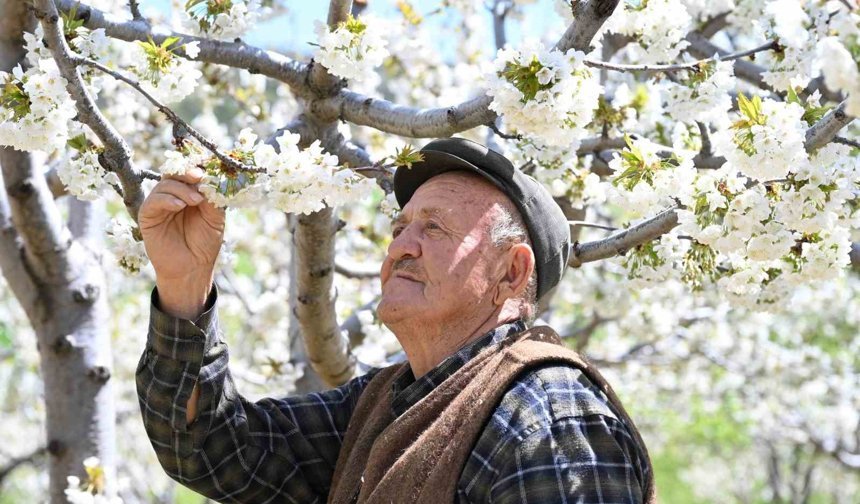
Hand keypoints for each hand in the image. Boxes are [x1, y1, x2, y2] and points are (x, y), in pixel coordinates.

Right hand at [139, 168, 224, 316]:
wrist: (193, 268)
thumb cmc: (205, 243)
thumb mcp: (215, 218)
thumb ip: (213, 198)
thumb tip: (210, 178)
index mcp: (190, 194)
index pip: (189, 173)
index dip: (197, 168)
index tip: (208, 169)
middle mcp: (173, 196)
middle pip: (174, 173)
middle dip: (186, 172)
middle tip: (198, 177)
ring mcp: (159, 205)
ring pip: (165, 184)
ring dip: (181, 189)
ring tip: (196, 201)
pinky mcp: (147, 216)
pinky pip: (153, 201)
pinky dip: (167, 199)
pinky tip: (180, 206)